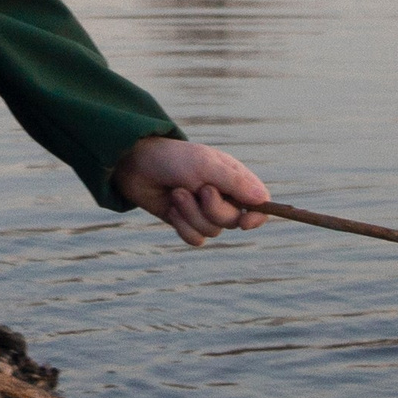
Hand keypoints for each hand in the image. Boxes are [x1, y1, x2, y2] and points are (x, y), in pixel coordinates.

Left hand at [111, 136, 269, 246]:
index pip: (259, 203)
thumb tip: (262, 200)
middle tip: (198, 190)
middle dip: (213, 209)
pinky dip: (182, 226)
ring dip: (192, 214)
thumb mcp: (205, 166)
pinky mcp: (186, 222)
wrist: (135, 165)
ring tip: (177, 193)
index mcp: (233, 178)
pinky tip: (171, 208)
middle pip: (233, 221)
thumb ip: (235, 182)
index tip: (245, 222)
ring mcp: (204, 211)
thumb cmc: (173, 159)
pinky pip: (195, 239)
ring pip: (213, 231)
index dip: (257, 216)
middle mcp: (223, 196)